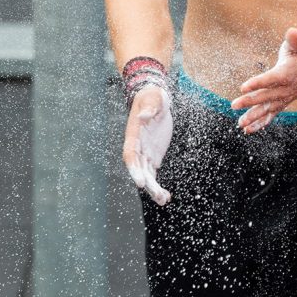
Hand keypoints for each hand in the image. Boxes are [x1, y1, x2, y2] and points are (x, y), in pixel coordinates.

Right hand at [122, 85, 172, 204]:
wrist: (154, 100)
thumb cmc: (152, 97)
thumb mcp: (154, 98)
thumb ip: (151, 107)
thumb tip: (144, 116)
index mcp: (134, 134)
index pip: (130, 154)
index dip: (133, 169)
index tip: (140, 182)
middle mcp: (137, 147)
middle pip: (139, 169)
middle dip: (147, 183)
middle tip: (157, 194)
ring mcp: (144, 153)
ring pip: (146, 175)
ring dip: (153, 188)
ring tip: (164, 199)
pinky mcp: (153, 156)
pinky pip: (153, 174)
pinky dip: (158, 186)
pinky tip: (166, 197)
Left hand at [231, 27, 296, 133]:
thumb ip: (295, 40)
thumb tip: (292, 31)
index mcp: (287, 74)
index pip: (271, 79)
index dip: (258, 83)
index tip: (243, 86)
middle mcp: (284, 90)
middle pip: (265, 96)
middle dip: (249, 101)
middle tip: (234, 105)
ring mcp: (282, 99)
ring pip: (267, 110)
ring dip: (253, 117)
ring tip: (240, 124)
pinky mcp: (280, 105)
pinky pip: (270, 116)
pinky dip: (260, 124)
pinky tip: (248, 130)